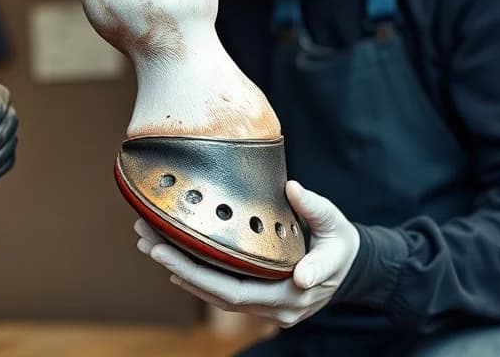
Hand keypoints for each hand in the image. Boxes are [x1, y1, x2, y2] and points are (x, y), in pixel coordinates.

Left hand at [135, 180, 359, 327]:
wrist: (349, 268)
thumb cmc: (340, 243)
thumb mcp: (335, 224)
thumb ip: (314, 209)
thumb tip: (294, 189)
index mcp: (298, 289)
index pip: (249, 290)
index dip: (214, 279)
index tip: (177, 262)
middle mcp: (279, 307)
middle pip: (223, 295)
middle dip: (183, 270)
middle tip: (152, 244)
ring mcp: (267, 310)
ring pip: (217, 297)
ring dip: (182, 273)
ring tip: (150, 245)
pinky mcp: (258, 302)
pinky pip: (222, 294)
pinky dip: (196, 277)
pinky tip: (170, 258)